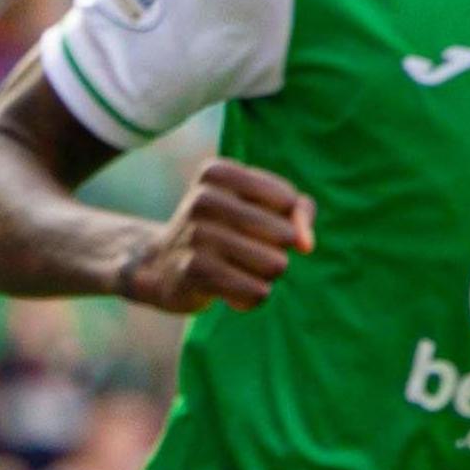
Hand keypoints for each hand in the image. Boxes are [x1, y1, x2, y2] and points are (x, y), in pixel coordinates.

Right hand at [119, 158, 314, 312]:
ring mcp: (196, 235)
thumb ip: (298, 211)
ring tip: (238, 270)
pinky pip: (257, 292)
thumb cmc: (225, 230)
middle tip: (246, 251)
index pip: (287, 200)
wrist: (163, 265)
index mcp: (217, 172)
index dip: (285, 220)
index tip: (254, 222)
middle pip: (284, 235)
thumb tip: (306, 245)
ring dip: (266, 276)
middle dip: (278, 251)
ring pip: (275, 265)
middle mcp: (203, 198)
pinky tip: (230, 291)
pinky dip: (252, 297)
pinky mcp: (195, 272)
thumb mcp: (259, 206)